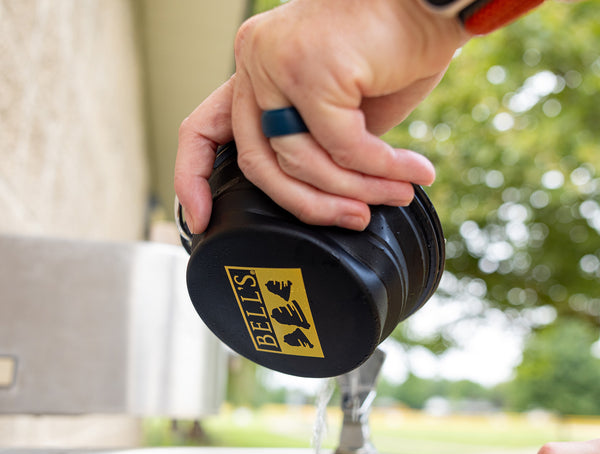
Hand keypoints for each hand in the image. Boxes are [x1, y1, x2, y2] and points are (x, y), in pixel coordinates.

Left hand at [174, 0, 468, 233]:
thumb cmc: (392, 49)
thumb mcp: (341, 111)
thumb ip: (316, 147)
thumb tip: (319, 199)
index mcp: (253, 73)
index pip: (202, 131)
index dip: (191, 179)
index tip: (198, 220)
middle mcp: (254, 63)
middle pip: (258, 164)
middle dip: (311, 205)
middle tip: (355, 219)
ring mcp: (276, 62)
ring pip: (301, 162)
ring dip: (356, 189)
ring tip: (397, 194)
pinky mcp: (311, 67)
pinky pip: (341, 147)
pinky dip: (379, 168)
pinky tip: (409, 173)